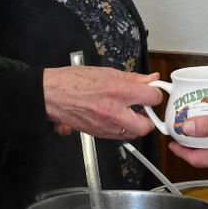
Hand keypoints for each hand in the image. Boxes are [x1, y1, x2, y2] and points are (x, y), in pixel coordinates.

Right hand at [43, 66, 163, 139]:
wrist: (52, 95)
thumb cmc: (74, 81)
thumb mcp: (107, 72)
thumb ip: (133, 78)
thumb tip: (151, 79)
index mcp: (117, 91)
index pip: (152, 97)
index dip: (155, 94)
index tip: (152, 92)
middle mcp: (113, 111)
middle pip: (147, 126)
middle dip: (149, 118)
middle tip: (144, 108)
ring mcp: (106, 126)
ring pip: (134, 134)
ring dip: (136, 124)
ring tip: (129, 112)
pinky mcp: (99, 134)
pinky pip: (119, 136)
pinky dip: (122, 128)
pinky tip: (116, 117)